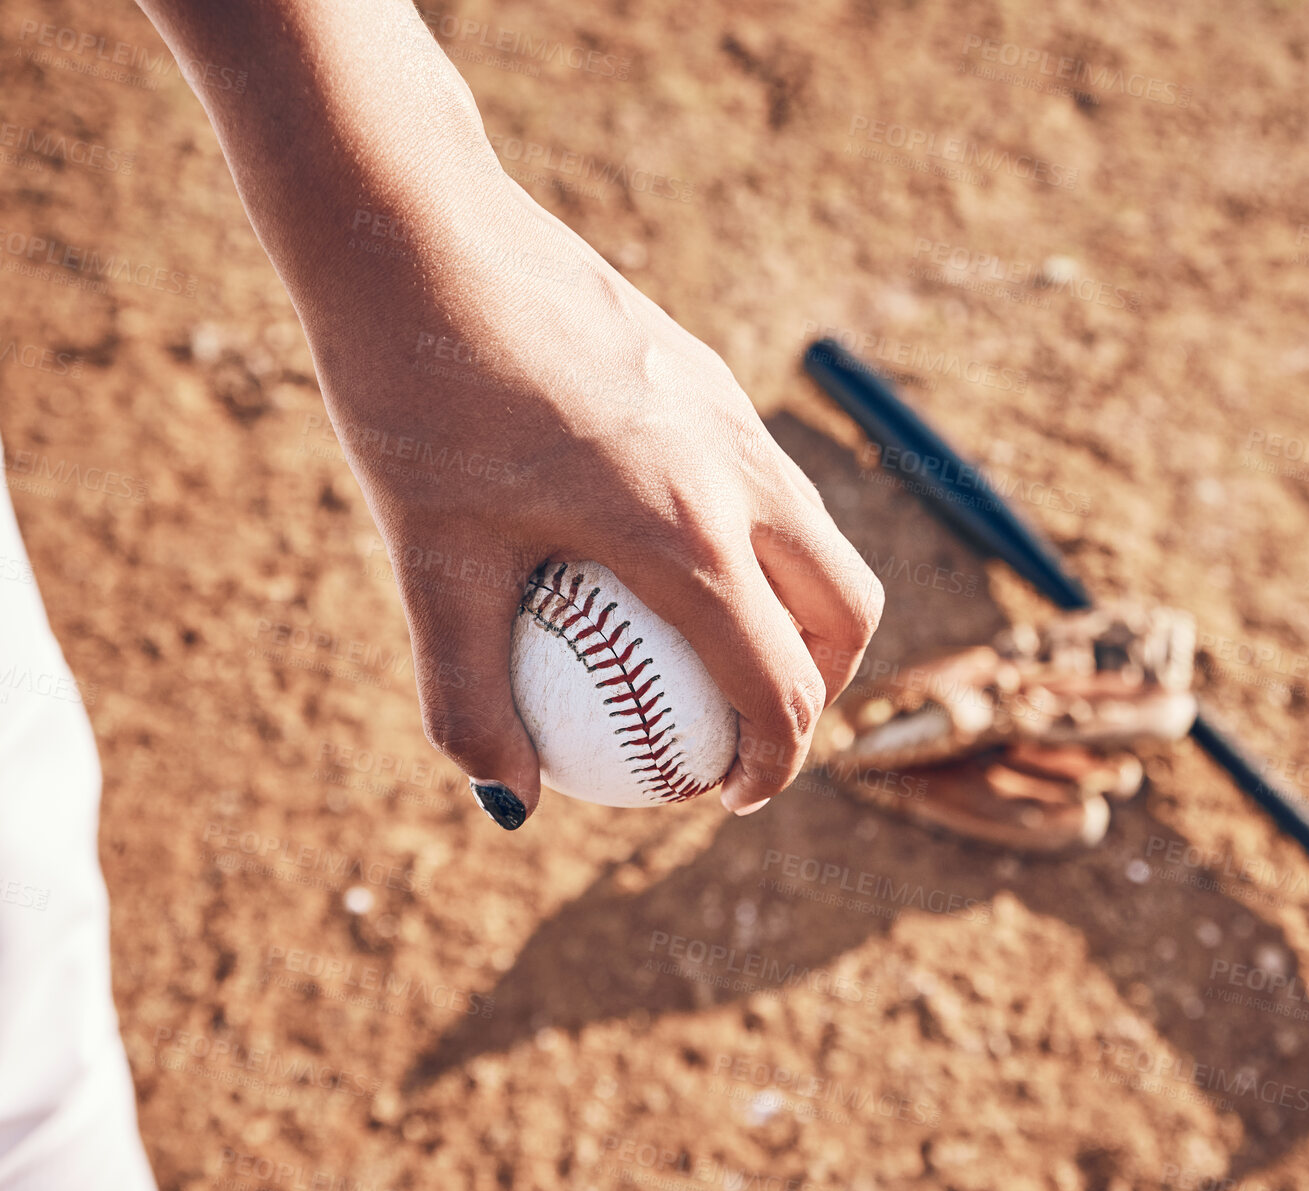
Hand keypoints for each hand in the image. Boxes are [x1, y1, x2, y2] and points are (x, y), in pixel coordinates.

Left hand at [296, 170, 881, 824]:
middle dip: (824, 684)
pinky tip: (650, 535)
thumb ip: (467, 694)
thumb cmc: (415, 397)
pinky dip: (751, 538)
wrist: (414, 226)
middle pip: (844, 607)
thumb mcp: (425, 560)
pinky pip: (763, 478)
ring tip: (716, 641)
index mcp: (690, 536)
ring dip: (797, 608)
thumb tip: (508, 796)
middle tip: (751, 721)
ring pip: (816, 535)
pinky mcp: (703, 370)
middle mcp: (740, 473)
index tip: (731, 796)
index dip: (773, 763)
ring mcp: (731, 413)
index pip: (781, 684)